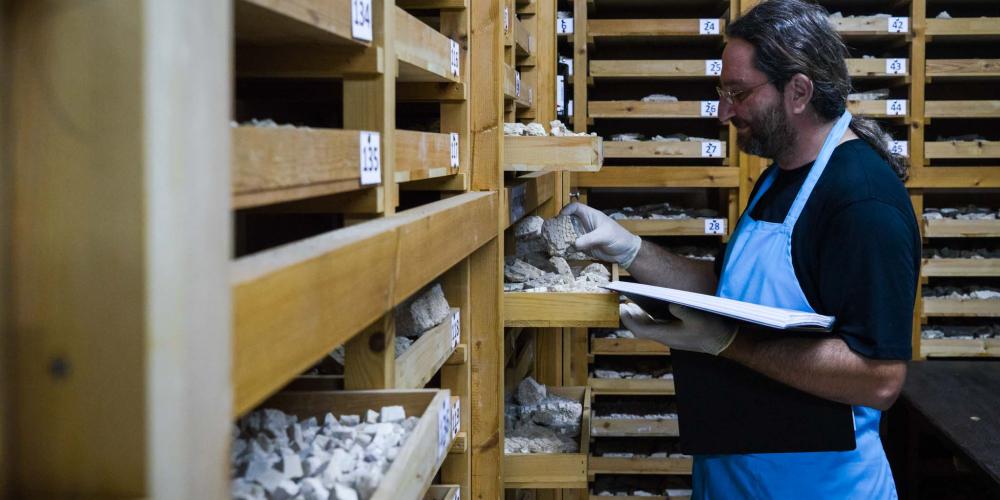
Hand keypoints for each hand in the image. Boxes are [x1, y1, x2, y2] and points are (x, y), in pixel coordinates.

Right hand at [560, 202, 641, 267]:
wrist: (625, 252)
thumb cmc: (618, 238)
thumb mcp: (605, 235)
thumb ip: (590, 239)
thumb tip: (575, 244)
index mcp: (590, 216)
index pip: (575, 208)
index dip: (567, 209)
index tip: (560, 217)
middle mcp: (584, 224)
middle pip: (568, 221)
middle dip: (559, 225)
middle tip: (551, 232)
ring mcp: (583, 235)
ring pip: (568, 234)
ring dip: (561, 238)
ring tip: (553, 243)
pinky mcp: (584, 246)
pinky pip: (572, 246)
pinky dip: (567, 248)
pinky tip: (562, 251)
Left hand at [619, 302, 737, 355]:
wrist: (723, 342)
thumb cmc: (711, 330)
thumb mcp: (698, 318)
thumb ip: (684, 311)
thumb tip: (671, 304)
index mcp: (667, 335)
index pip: (640, 330)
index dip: (629, 320)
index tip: (622, 308)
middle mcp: (666, 338)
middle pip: (642, 329)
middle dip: (631, 318)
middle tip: (624, 304)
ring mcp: (671, 337)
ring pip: (649, 329)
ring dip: (640, 318)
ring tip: (632, 305)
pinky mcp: (676, 335)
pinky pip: (658, 327)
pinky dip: (651, 319)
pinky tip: (650, 310)